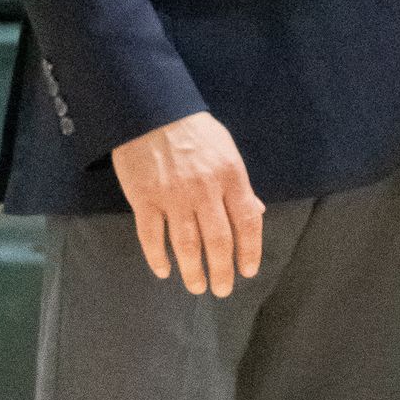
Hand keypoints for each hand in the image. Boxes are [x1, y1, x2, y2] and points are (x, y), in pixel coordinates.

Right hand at [111, 110, 264, 294]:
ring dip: (193, 271)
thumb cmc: (193, 129)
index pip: (247, 222)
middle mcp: (204, 191)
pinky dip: (157, 257)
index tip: (247, 271)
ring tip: (196, 286)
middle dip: (222, 270)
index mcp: (230, 177)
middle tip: (222, 289)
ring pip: (186, 245)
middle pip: (218, 241)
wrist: (150, 110)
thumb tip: (255, 212)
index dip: (249, 251)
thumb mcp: (226, 150)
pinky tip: (164, 270)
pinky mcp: (144, 199)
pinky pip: (151, 236)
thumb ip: (240, 184)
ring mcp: (172, 197)